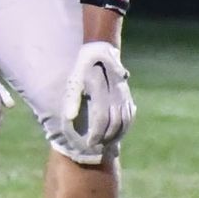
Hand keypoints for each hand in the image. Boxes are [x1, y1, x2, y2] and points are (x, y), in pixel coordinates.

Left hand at [58, 40, 134, 161]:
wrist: (101, 50)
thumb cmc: (83, 67)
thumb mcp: (74, 80)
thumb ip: (72, 99)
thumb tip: (69, 118)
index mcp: (102, 91)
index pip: (101, 118)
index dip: (96, 133)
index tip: (89, 143)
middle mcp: (117, 94)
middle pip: (115, 123)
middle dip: (106, 138)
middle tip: (96, 147)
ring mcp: (124, 95)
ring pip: (125, 121)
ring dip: (117, 135)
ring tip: (106, 145)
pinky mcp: (127, 95)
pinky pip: (130, 115)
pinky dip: (125, 128)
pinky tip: (117, 134)